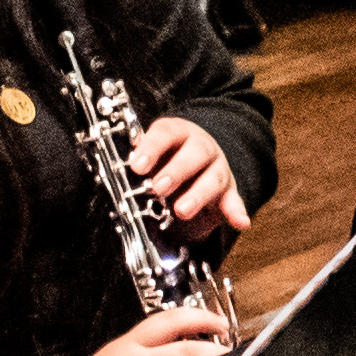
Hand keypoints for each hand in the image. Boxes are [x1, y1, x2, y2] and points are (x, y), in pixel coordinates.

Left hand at [45, 298, 234, 355]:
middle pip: (171, 321)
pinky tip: (175, 352)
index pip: (187, 351)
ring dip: (184, 324)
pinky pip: (145, 338)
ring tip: (205, 334)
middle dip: (203, 320)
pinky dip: (167, 336)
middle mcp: (126, 352)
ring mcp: (116, 352)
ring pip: (157, 325)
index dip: (216, 354)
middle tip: (225, 329)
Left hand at [127, 114, 246, 248]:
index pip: (166, 133)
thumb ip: (137, 163)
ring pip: (214, 177)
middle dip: (177, 171)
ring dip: (198, 194)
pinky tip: (240, 222)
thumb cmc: (163, 160)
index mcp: (177, 133)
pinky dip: (236, 211)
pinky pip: (234, 199)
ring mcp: (217, 167)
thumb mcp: (149, 156)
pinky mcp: (228, 189)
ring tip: (182, 211)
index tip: (137, 165)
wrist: (194, 161)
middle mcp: (200, 147)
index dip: (152, 147)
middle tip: (158, 187)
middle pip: (196, 153)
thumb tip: (115, 177)